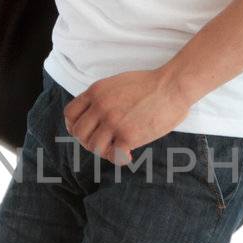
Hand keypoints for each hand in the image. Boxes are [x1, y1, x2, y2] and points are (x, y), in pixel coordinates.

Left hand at [63, 68, 190, 164]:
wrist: (172, 86)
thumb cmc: (151, 85)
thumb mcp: (117, 83)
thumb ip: (103, 97)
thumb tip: (96, 116)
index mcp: (96, 92)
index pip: (70, 114)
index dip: (74, 126)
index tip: (85, 132)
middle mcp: (101, 107)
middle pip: (79, 133)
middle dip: (88, 141)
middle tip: (103, 143)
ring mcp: (113, 122)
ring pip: (94, 147)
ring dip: (104, 151)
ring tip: (116, 149)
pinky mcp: (128, 135)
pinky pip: (114, 156)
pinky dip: (119, 159)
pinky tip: (129, 155)